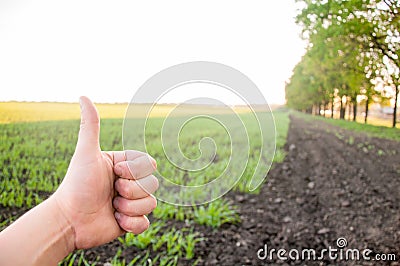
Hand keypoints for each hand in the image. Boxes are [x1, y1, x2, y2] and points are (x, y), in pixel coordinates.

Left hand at [53, 96, 158, 249]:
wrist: (69, 220)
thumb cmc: (76, 185)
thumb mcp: (87, 153)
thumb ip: (90, 125)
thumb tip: (83, 95)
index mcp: (123, 166)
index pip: (148, 164)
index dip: (135, 170)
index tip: (116, 172)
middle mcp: (129, 183)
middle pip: (152, 184)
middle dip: (131, 190)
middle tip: (112, 193)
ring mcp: (131, 203)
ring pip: (151, 204)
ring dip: (129, 207)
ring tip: (111, 208)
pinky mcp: (131, 223)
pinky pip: (146, 223)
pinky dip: (132, 223)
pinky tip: (116, 221)